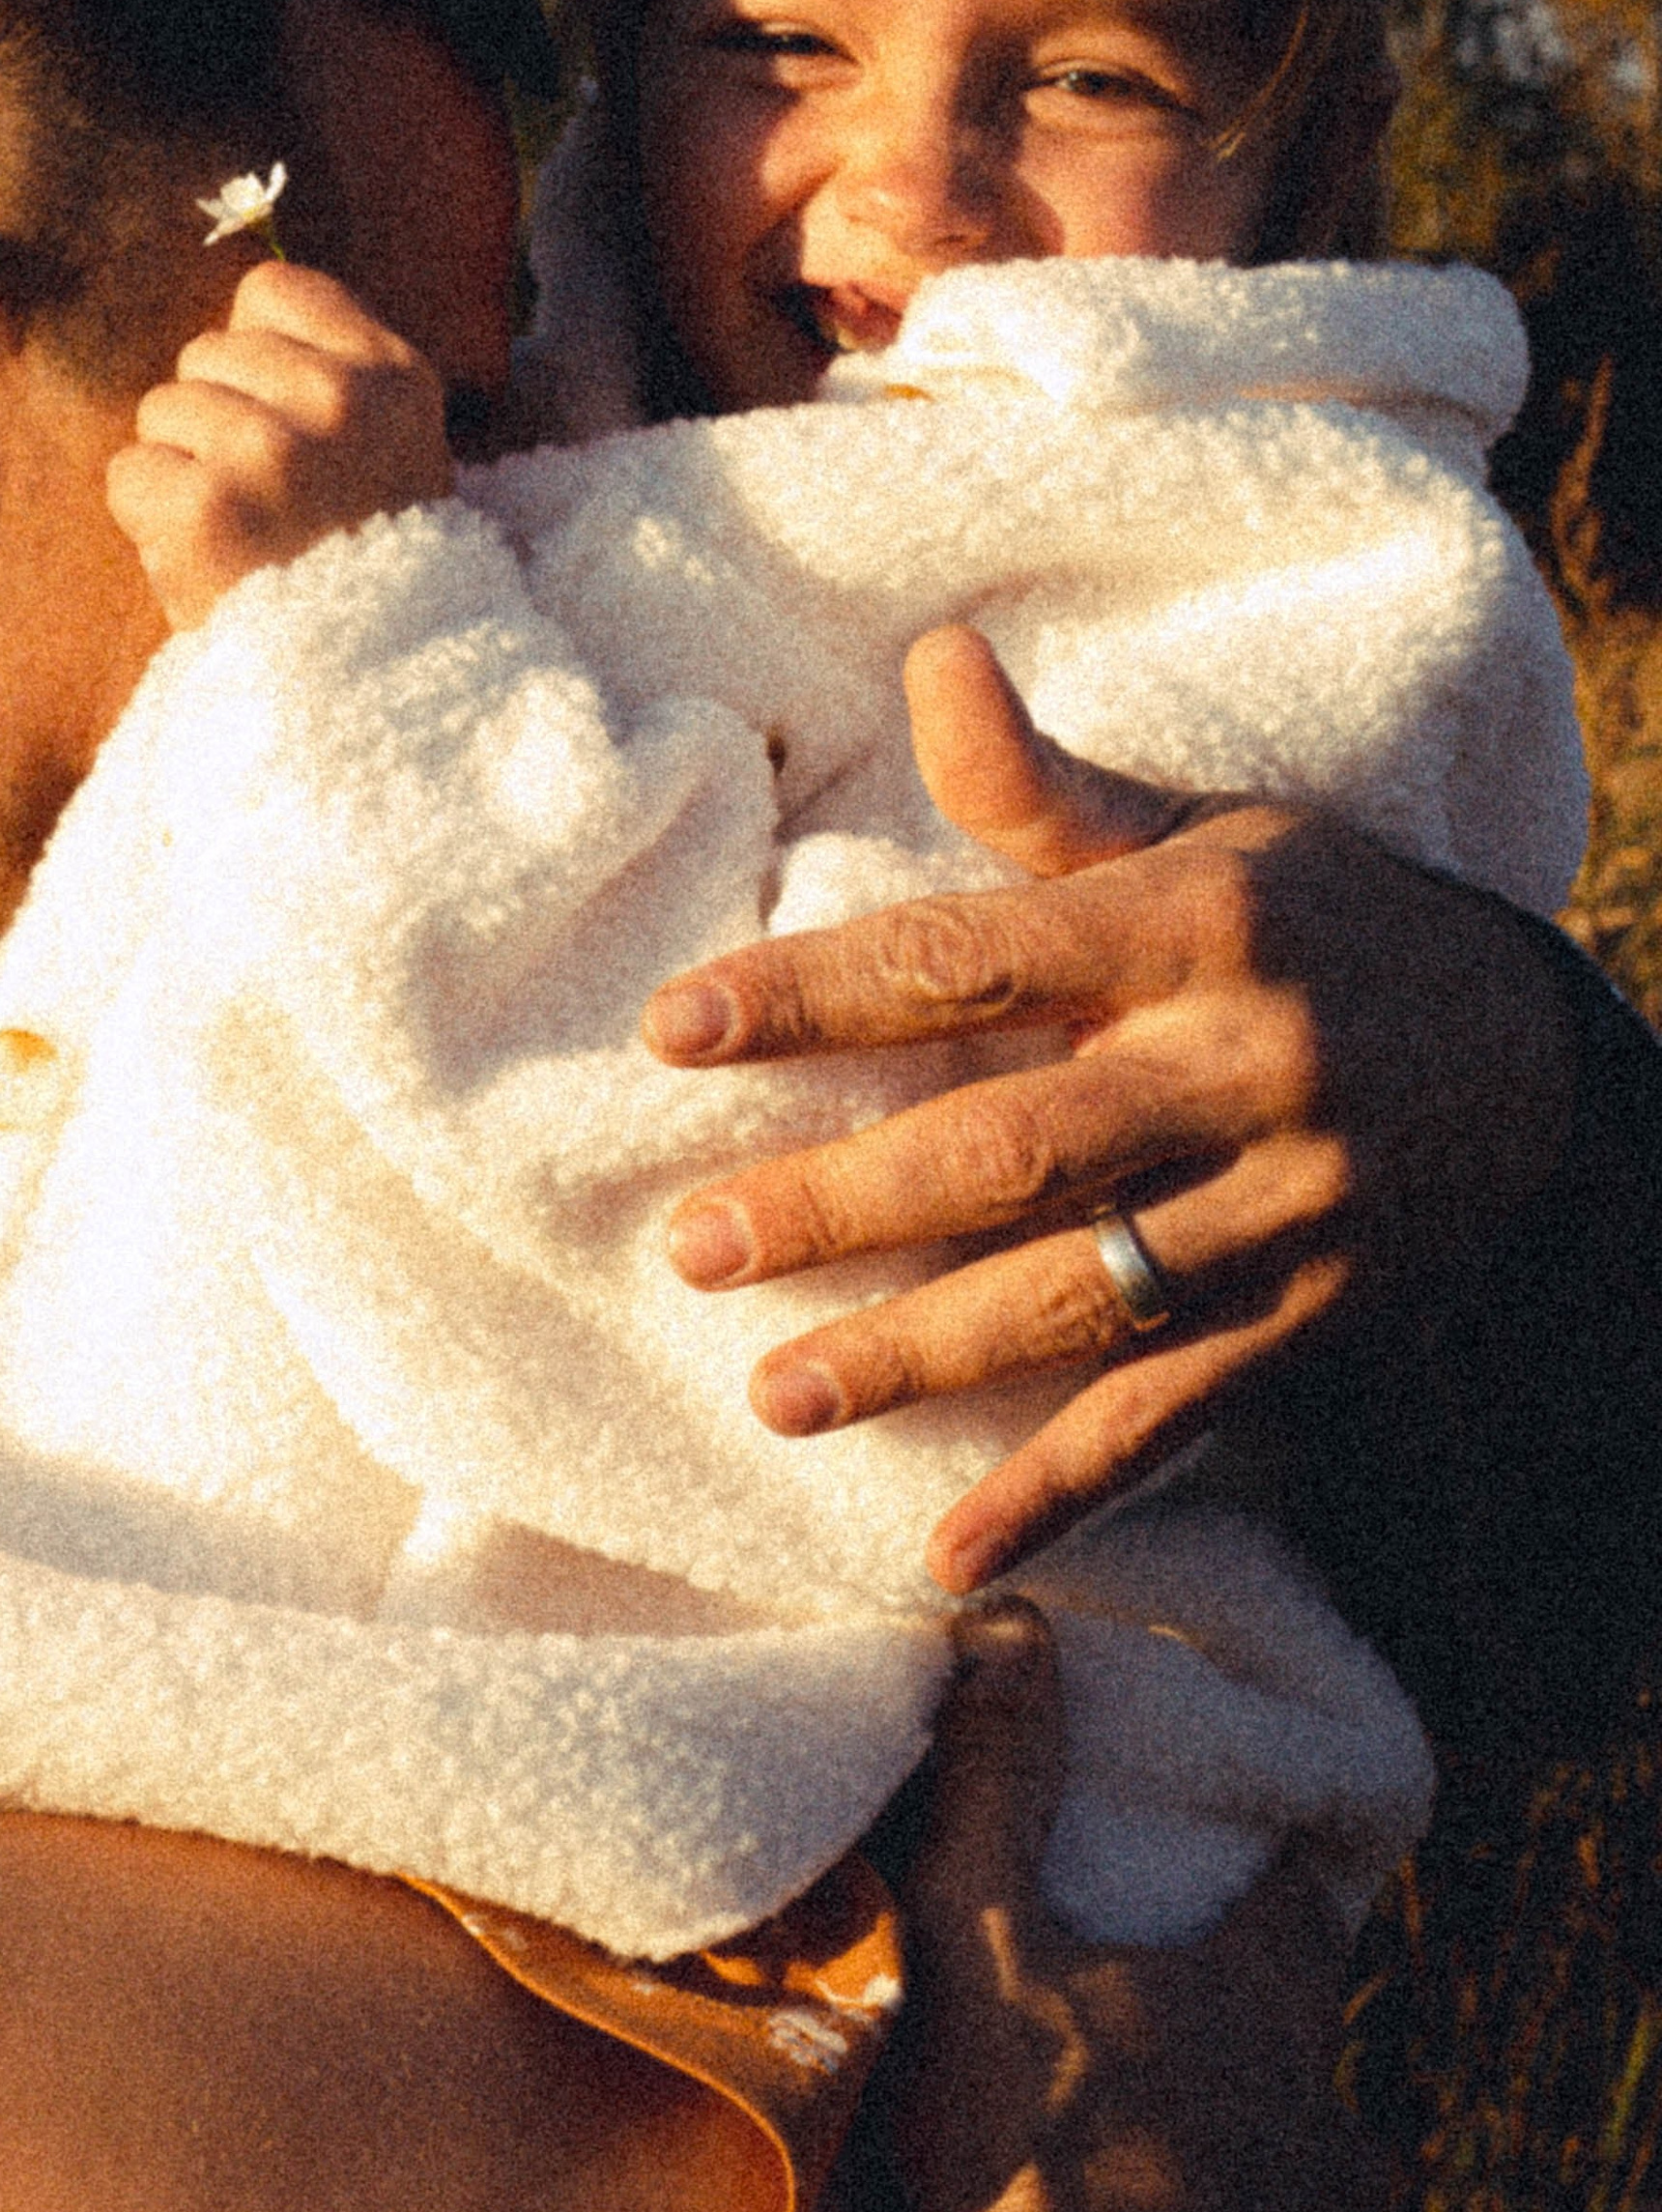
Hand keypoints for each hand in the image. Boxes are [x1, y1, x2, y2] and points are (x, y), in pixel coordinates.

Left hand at [108, 260, 453, 629]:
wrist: (373, 687)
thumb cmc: (368, 568)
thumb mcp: (392, 450)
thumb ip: (330, 375)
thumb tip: (229, 327)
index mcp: (395, 376)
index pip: (271, 291)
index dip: (254, 353)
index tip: (281, 419)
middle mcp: (339, 399)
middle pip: (205, 352)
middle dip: (212, 419)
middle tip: (264, 500)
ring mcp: (270, 450)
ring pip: (161, 409)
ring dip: (180, 472)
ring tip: (239, 534)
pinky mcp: (204, 507)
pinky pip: (129, 473)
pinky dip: (149, 521)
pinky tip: (205, 561)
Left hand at [647, 625, 1574, 1590]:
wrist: (1541, 1057)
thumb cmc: (1313, 920)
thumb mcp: (1201, 836)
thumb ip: (1041, 785)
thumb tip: (927, 653)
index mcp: (1188, 926)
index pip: (972, 955)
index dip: (817, 993)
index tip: (671, 1028)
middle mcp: (1238, 1067)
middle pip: (1013, 1145)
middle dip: (843, 1202)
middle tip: (692, 1242)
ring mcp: (1285, 1211)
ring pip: (1081, 1294)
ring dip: (922, 1354)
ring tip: (775, 1394)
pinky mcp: (1315, 1326)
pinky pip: (1173, 1420)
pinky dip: (1061, 1493)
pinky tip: (945, 1558)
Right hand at [885, 1602, 1370, 2211]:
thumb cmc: (1029, 2138)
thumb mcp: (986, 1936)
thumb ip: (999, 1781)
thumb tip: (1011, 1623)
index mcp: (1257, 1997)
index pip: (1298, 1901)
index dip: (1275, 1866)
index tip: (1256, 1845)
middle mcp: (1312, 2107)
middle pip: (1316, 2031)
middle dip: (1279, 2010)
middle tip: (1221, 1995)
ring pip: (1321, 2158)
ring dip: (1280, 2132)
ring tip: (1216, 2124)